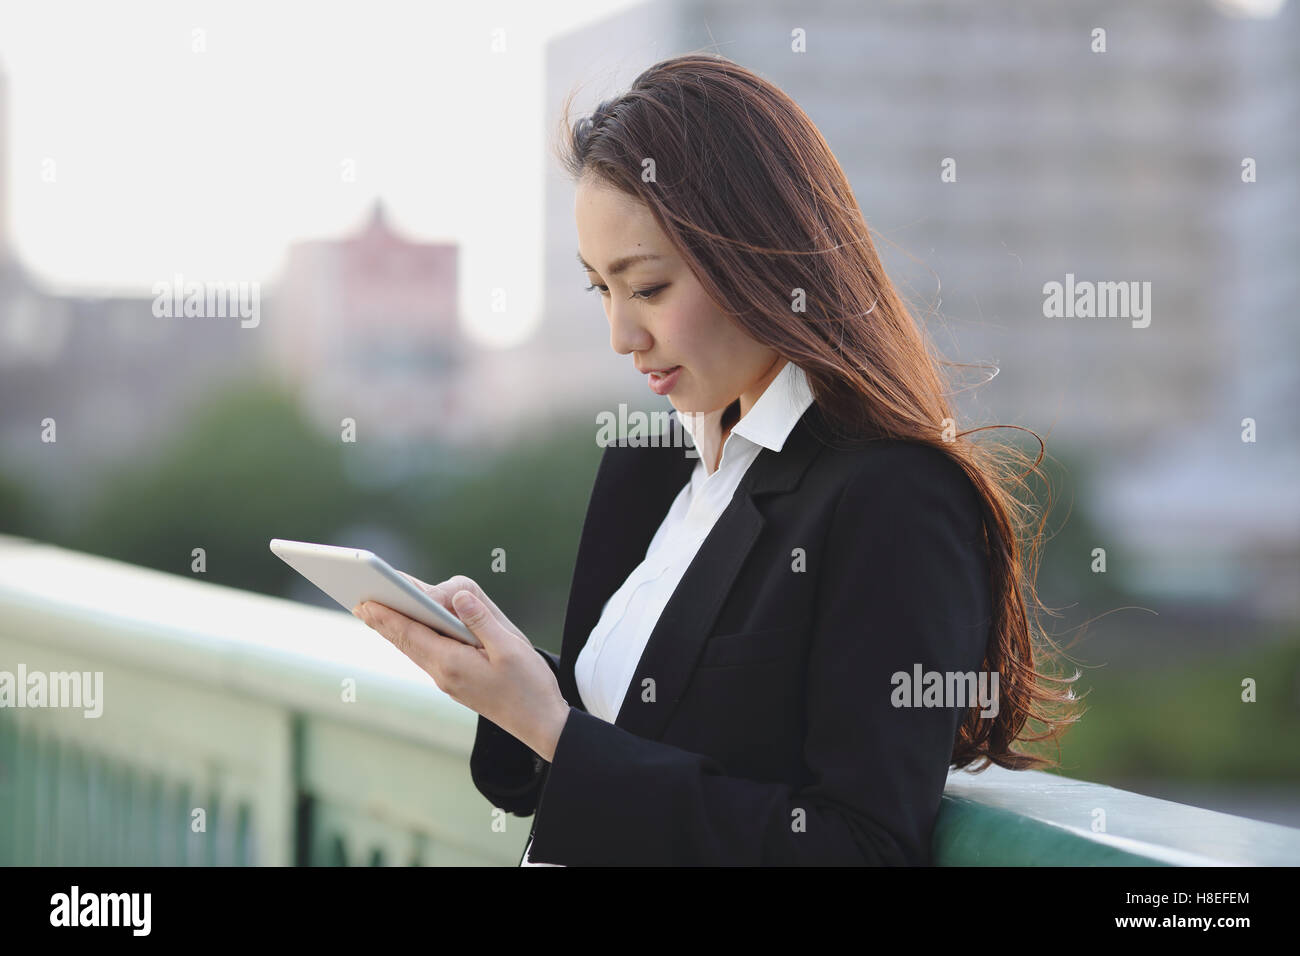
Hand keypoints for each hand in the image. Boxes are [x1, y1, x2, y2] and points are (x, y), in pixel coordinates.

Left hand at [351, 574, 570, 761]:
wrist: (541, 724)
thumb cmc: (529, 686)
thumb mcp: (510, 647)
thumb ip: (481, 619)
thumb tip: (456, 595)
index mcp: (452, 664)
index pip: (410, 634)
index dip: (387, 615)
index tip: (365, 601)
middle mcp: (444, 674)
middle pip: (406, 642)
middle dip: (383, 621)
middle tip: (359, 602)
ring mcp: (449, 681)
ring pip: (414, 650)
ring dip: (396, 630)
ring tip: (378, 613)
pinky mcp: (457, 683)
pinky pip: (428, 656)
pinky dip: (414, 639)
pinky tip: (411, 631)